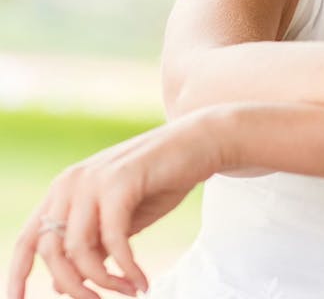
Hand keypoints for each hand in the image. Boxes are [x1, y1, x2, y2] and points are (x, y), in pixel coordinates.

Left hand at [7, 110, 222, 298]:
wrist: (201, 143)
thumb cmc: (163, 180)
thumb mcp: (122, 219)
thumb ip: (93, 245)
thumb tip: (62, 285)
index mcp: (65, 188)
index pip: (29, 239)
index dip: (16, 275)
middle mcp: (71, 182)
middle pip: (52, 252)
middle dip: (75, 288)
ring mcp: (94, 179)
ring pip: (79, 250)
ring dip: (104, 282)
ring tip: (131, 290)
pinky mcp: (120, 182)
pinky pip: (113, 240)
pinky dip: (126, 268)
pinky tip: (142, 281)